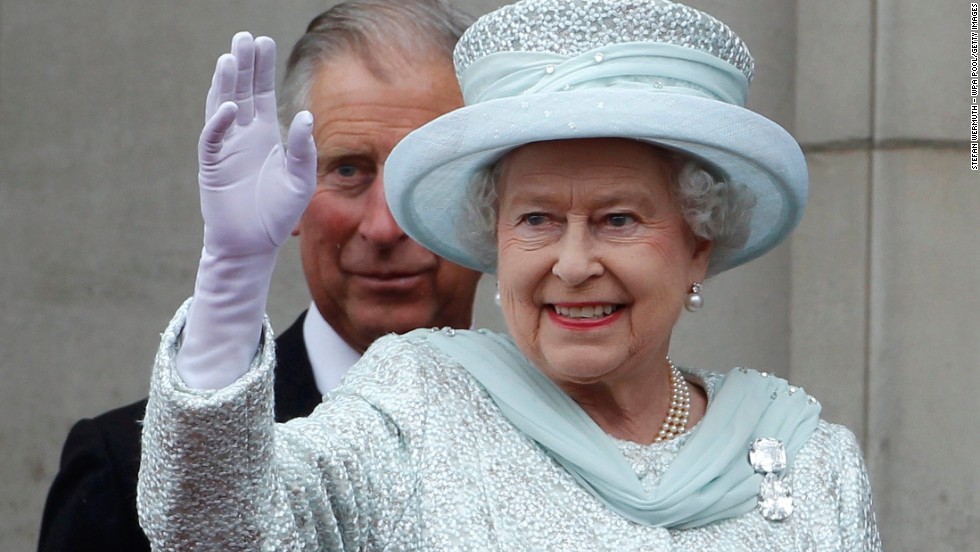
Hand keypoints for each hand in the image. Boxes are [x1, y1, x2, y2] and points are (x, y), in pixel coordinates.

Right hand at [197, 31, 315, 258]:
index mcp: (265, 135)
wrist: (252, 245)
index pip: (262, 93)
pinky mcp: (212, 165)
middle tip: (244, 37)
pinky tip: (231, 108)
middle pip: (242, 91)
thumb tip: (306, 117)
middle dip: (243, 65)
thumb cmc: (277, 214)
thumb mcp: (300, 181)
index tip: (263, 41)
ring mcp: (225, 148)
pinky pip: (213, 138)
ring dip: (226, 84)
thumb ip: (304, 150)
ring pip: (222, 107)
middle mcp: (243, 135)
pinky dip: (220, 122)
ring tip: (230, 58)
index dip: (261, 68)